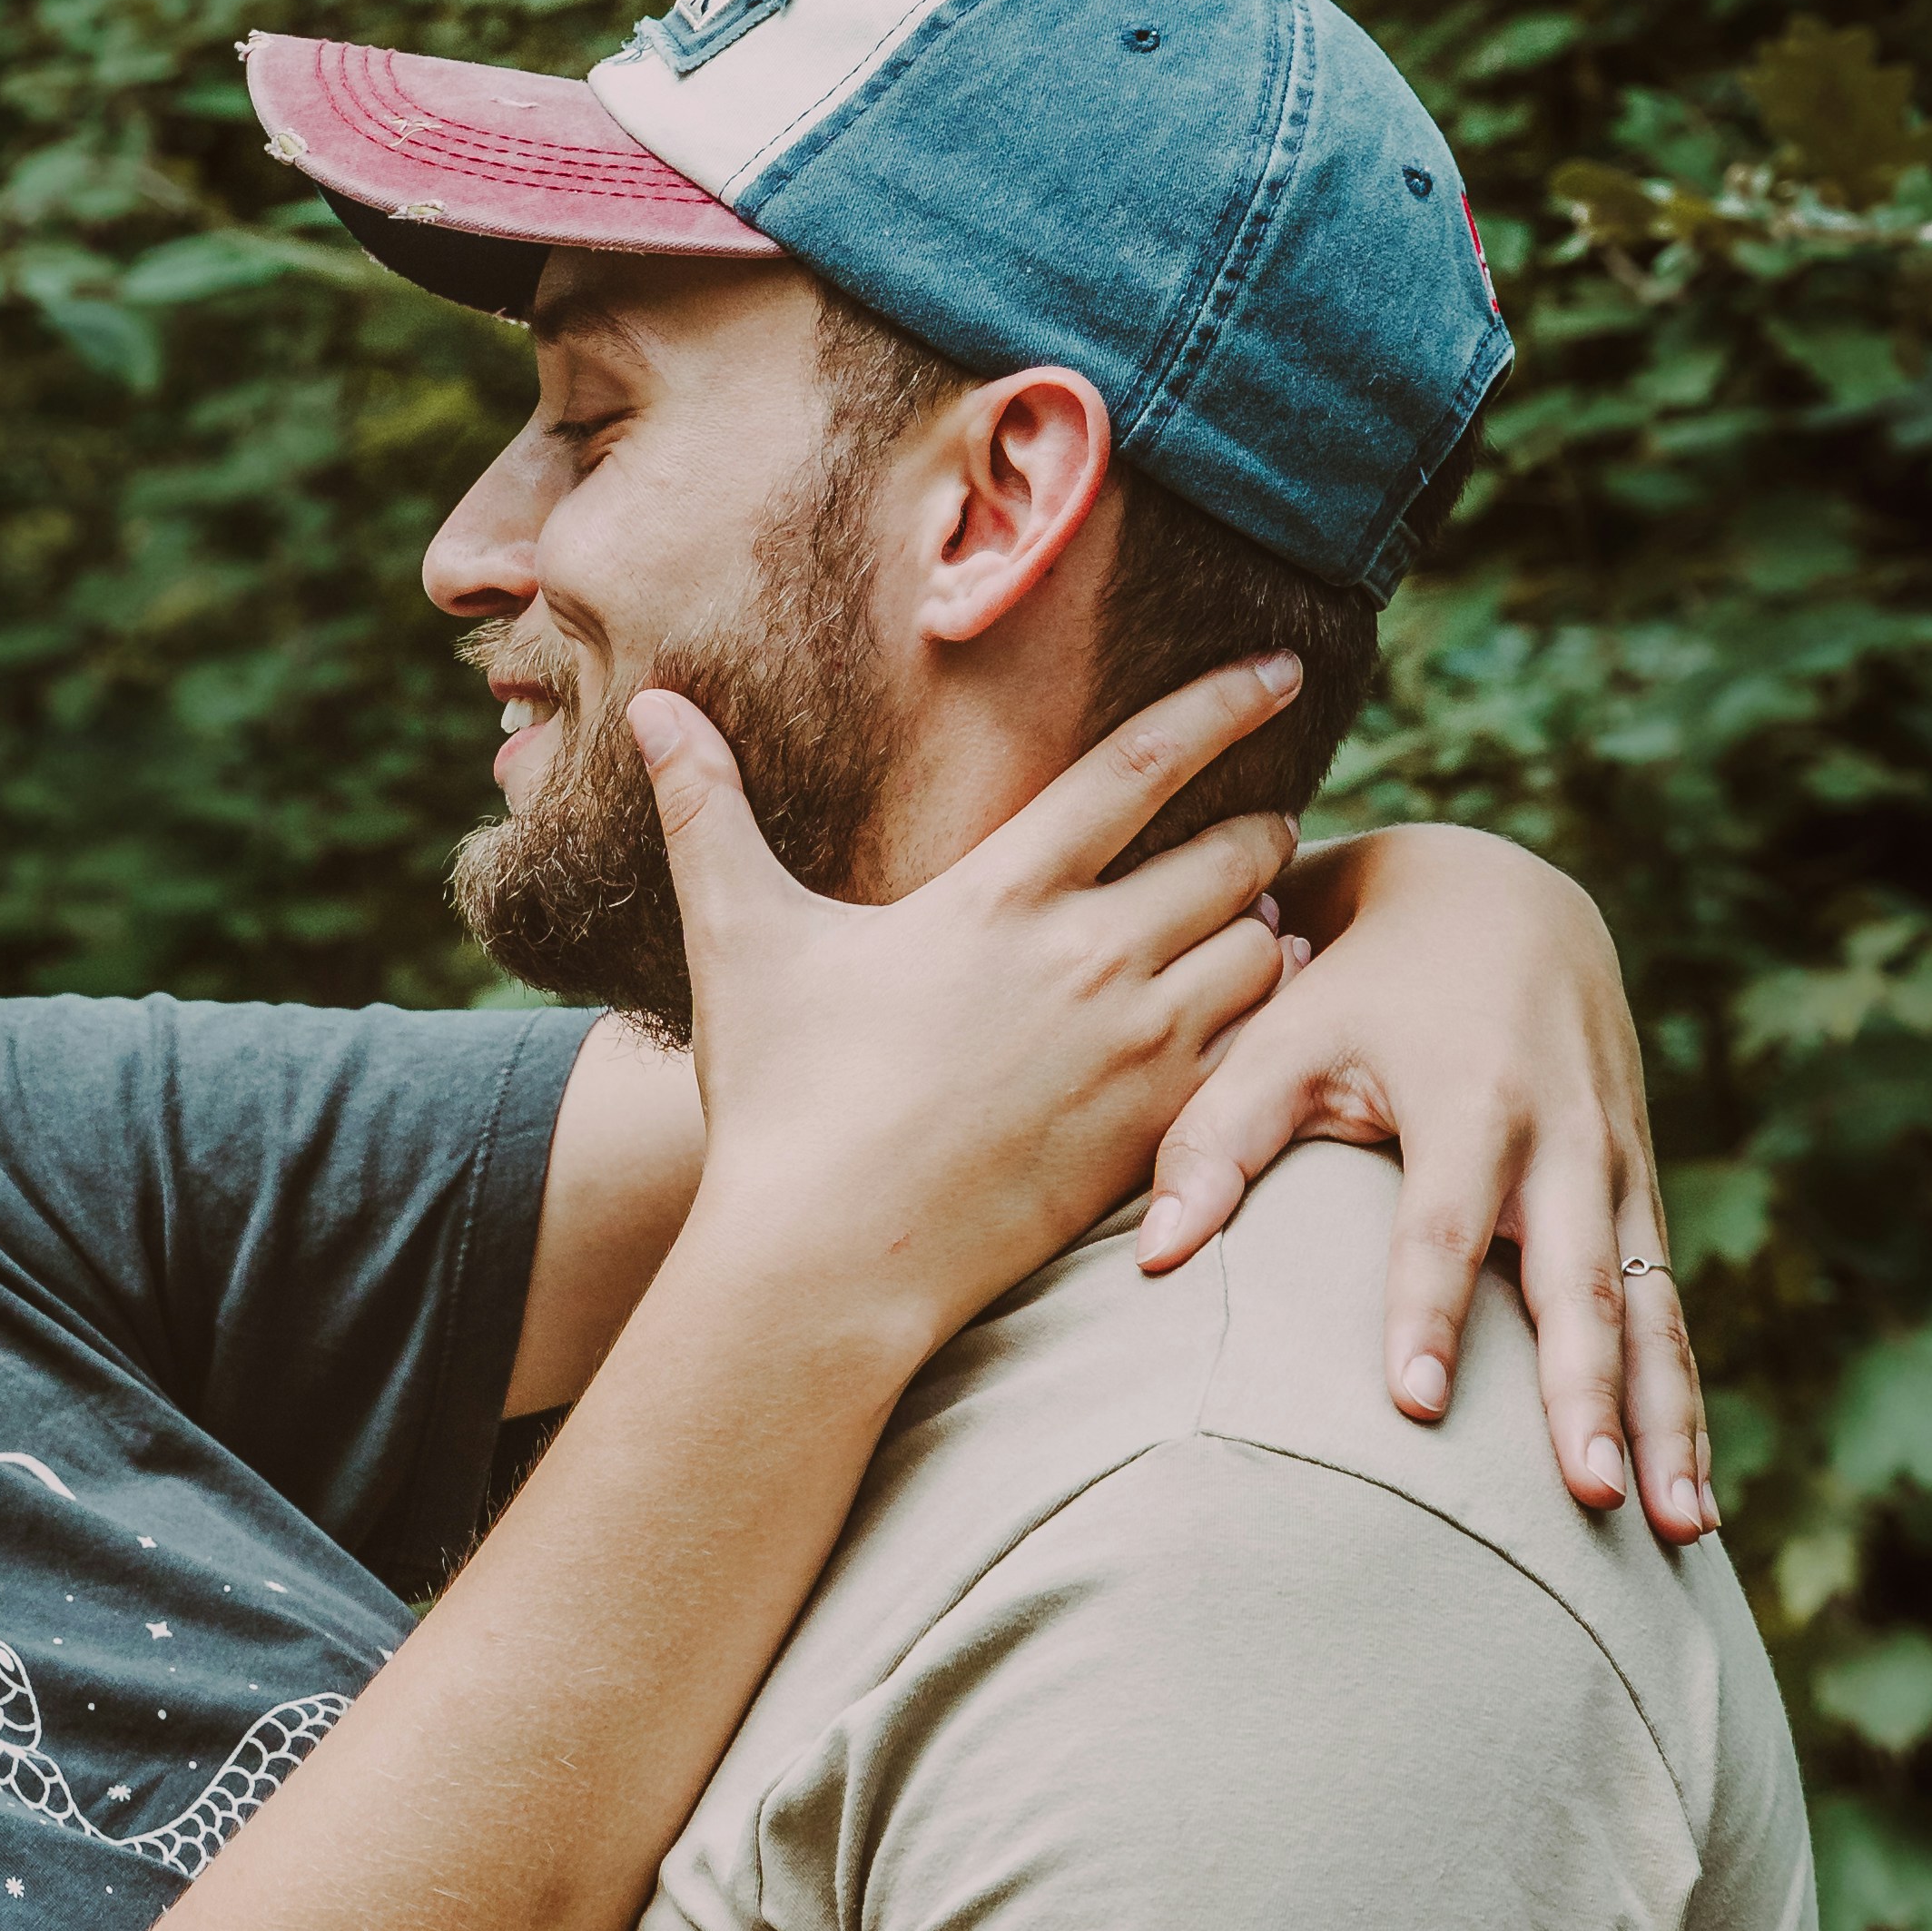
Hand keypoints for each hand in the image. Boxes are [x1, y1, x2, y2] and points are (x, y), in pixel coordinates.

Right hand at [640, 651, 1298, 1361]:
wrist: (828, 1259)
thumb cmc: (778, 1098)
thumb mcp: (739, 940)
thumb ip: (706, 812)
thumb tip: (648, 706)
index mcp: (1001, 894)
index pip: (1143, 764)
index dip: (1224, 703)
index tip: (1282, 671)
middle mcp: (1090, 958)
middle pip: (1233, 852)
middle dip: (1255, 828)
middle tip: (1250, 828)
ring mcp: (1134, 1049)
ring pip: (1264, 949)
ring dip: (1267, 925)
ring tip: (1245, 924)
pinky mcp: (1154, 1129)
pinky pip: (1263, 1048)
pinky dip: (1271, 1017)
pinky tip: (1250, 1015)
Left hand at [1137, 822, 1711, 1542]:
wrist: (1499, 902)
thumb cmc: (1359, 983)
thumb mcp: (1279, 1034)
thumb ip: (1213, 1140)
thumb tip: (1151, 1259)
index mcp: (1470, 1099)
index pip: (1441, 1224)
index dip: (1427, 1312)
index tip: (1413, 1405)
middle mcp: (1563, 1141)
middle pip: (1578, 1283)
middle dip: (1587, 1394)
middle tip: (1586, 1494)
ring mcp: (1617, 1172)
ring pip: (1654, 1311)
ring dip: (1668, 1421)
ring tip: (1681, 1530)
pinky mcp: (1640, 1197)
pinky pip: (1671, 1310)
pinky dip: (1684, 1400)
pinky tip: (1687, 1500)